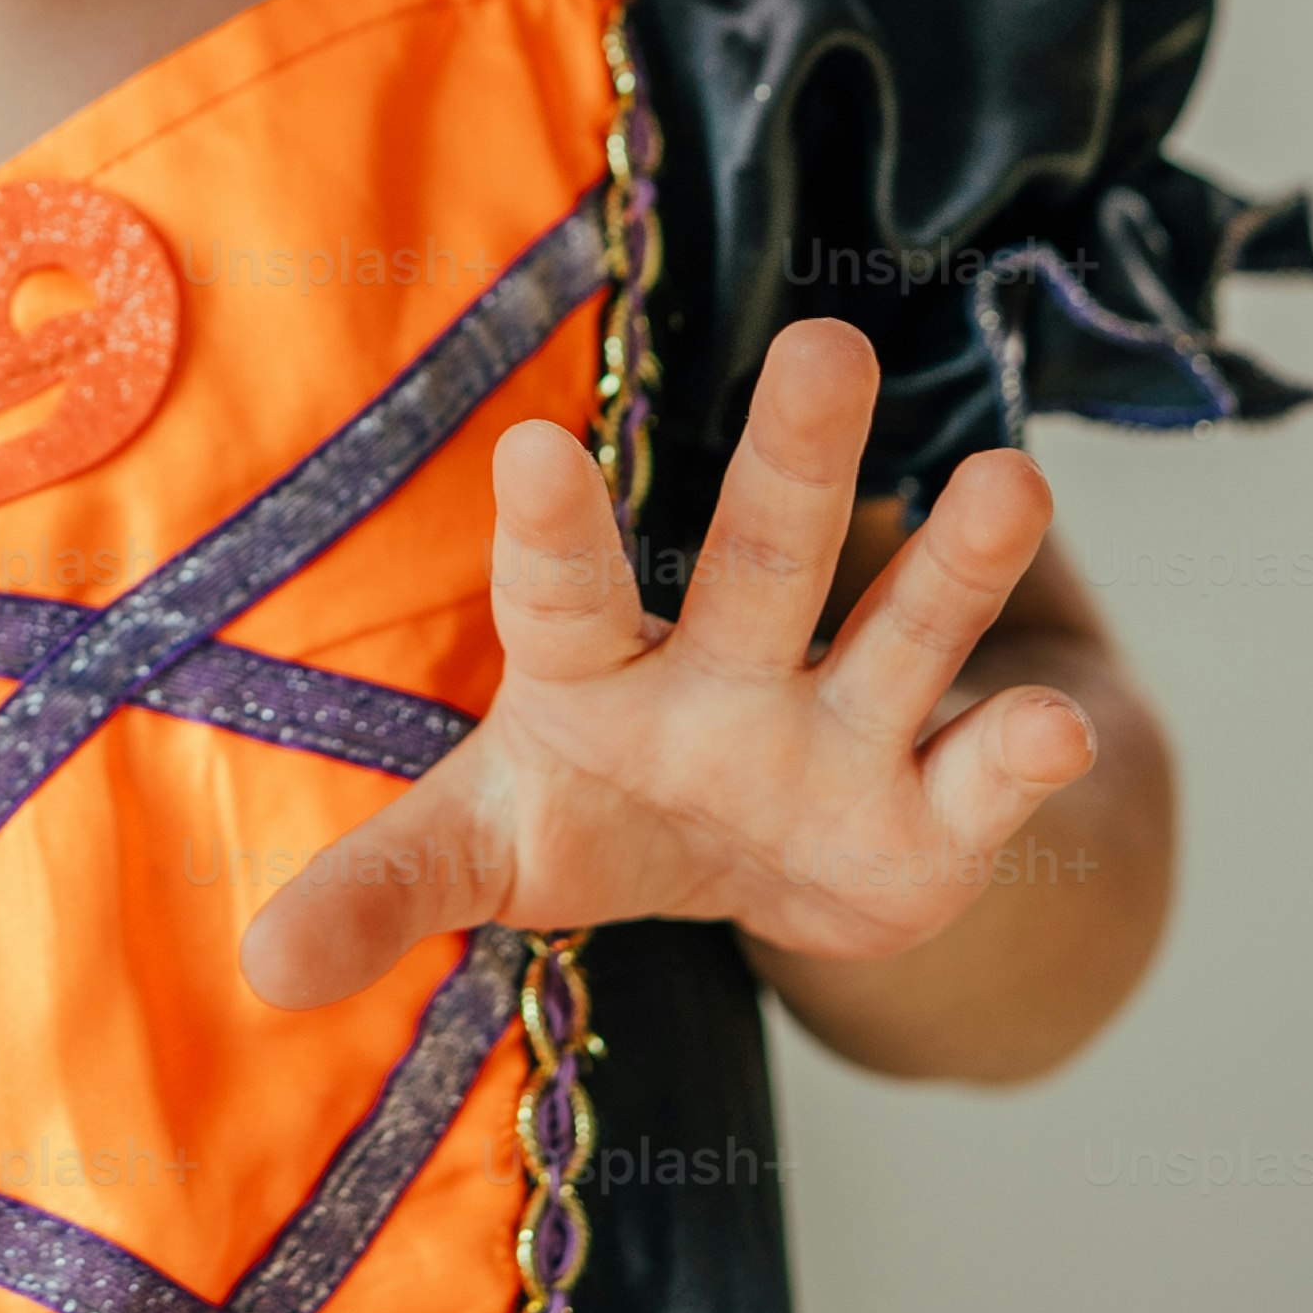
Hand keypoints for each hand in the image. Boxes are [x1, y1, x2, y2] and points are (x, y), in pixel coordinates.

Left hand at [238, 320, 1095, 1008]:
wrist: (768, 874)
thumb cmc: (597, 814)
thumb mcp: (482, 852)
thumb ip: (383, 888)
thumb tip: (259, 966)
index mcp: (593, 671)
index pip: (564, 593)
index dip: (552, 531)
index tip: (535, 449)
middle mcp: (728, 671)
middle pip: (763, 558)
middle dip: (793, 461)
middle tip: (826, 346)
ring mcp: (842, 729)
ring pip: (902, 632)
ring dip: (952, 565)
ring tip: (1010, 481)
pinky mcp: (937, 814)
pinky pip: (984, 776)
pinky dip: (1024, 753)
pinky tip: (1053, 725)